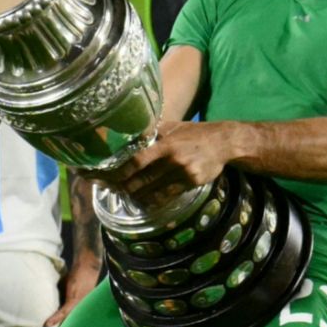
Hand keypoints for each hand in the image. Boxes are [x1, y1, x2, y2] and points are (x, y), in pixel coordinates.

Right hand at [46, 256, 100, 326]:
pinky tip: (47, 324)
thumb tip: (48, 304)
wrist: (88, 266)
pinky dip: (55, 318)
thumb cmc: (78, 277)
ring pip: (66, 326)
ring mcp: (78, 307)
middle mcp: (80, 313)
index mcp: (77, 313)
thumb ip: (60, 300)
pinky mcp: (75, 299)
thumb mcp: (66, 292)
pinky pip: (64, 311)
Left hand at [90, 121, 234, 209]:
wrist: (224, 142)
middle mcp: (172, 159)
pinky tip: (144, 199)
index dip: (117, 171)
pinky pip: (166, 196)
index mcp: (164, 144)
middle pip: (140, 180)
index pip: (136, 161)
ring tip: (125, 192)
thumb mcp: (171, 127)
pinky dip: (152, 199)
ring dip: (135, 195)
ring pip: (151, 192)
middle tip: (109, 186)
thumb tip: (125, 135)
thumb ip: (150, 133)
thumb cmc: (193, 133)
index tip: (102, 176)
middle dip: (121, 186)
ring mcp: (182, 173)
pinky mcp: (191, 183)